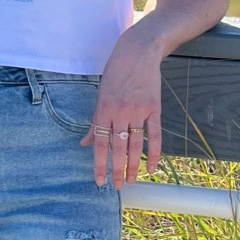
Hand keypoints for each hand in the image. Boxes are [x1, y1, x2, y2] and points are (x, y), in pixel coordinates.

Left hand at [81, 26, 162, 187]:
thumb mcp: (100, 95)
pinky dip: (154, 153)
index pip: (100, 143)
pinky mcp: (154, 108)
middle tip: (117, 186)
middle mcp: (120, 112)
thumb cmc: (116, 74)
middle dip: (117, 169)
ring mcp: (138, 111)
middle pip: (118, 147)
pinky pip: (155, 136)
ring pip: (135, 144)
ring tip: (132, 180)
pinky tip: (152, 167)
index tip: (98, 180)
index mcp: (103, 109)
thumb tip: (84, 143)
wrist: (138, 53)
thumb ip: (95, 122)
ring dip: (134, 165)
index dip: (99, 164)